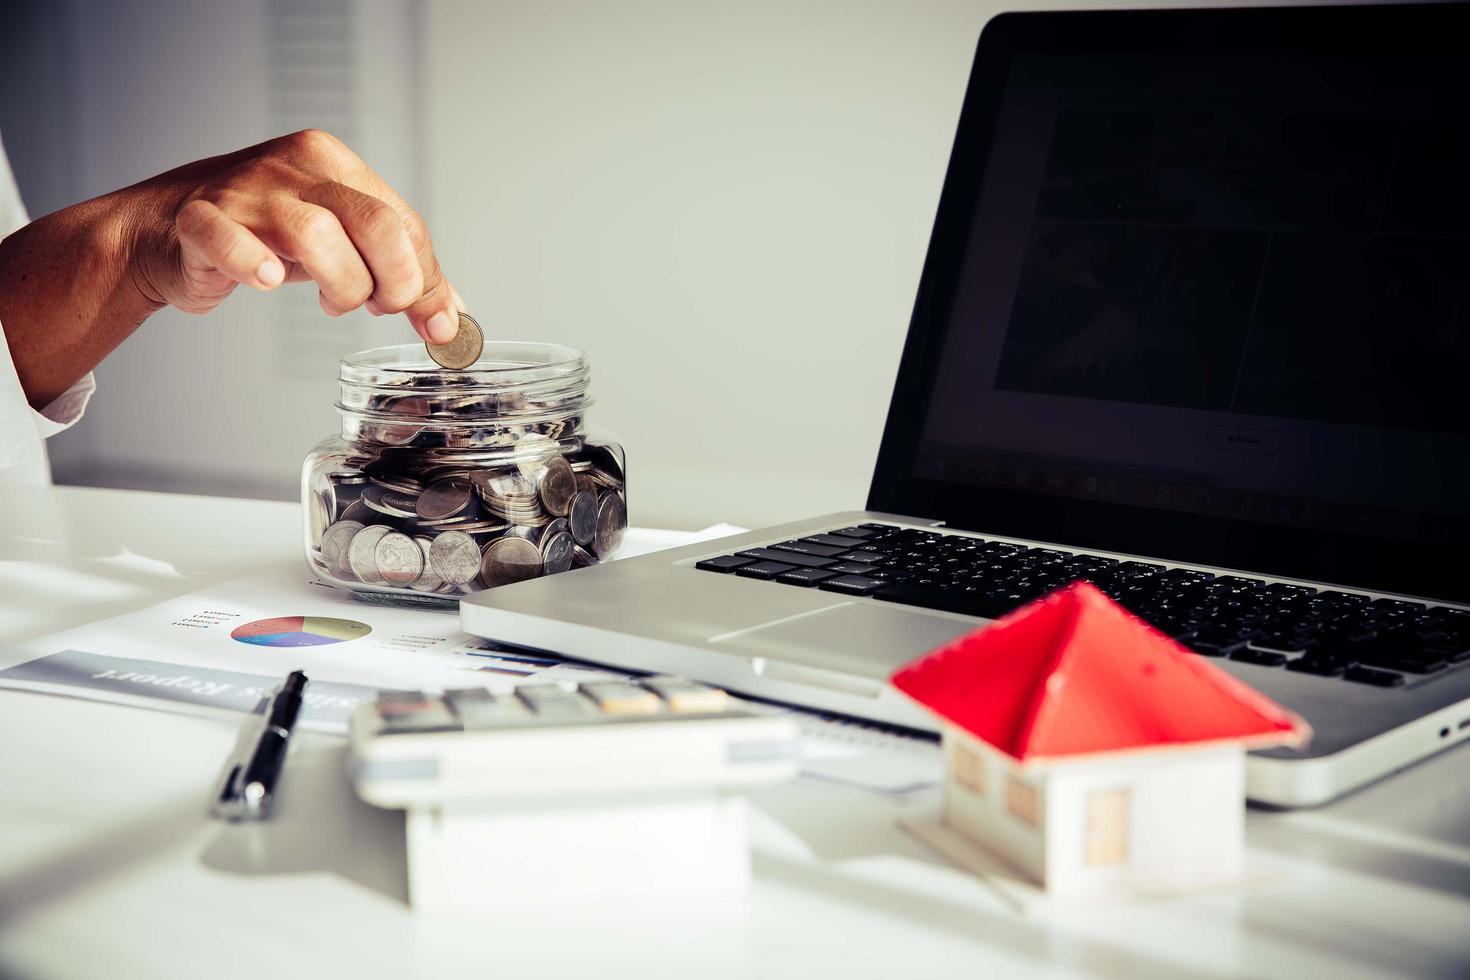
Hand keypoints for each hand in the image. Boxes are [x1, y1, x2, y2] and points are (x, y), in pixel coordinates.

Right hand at [130, 129, 459, 342]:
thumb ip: (395, 271)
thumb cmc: (260, 234)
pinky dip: (254, 265)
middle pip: (376, 224)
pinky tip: (270, 280)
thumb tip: (449, 315)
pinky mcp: (200, 218)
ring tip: (333, 300)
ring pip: (319, 236)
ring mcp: (245, 189)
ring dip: (342, 286)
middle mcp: (295, 167)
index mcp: (334, 164)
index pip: (403, 222)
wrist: (164, 232)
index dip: (426, 280)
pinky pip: (230, 239)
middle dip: (395, 284)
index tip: (436, 324)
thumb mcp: (339, 244)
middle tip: (380, 308)